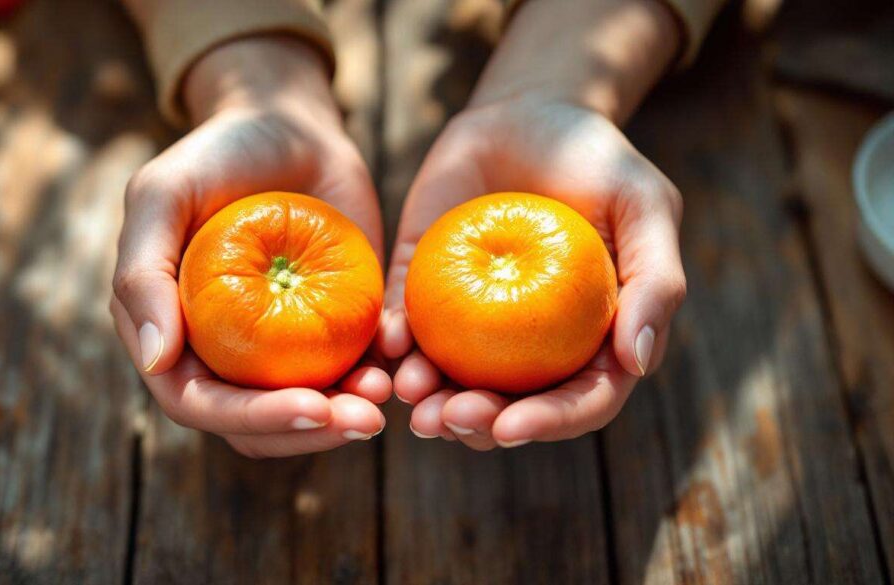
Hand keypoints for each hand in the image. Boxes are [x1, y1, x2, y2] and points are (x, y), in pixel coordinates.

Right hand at [111, 36, 388, 457]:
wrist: (286, 125)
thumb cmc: (214, 153)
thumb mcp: (163, 194)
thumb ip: (141, 271)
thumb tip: (155, 361)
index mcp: (173, 335)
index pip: (199, 403)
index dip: (252, 417)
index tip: (310, 407)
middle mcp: (221, 353)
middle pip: (255, 424)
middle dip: (309, 430)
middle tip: (366, 420)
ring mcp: (278, 345)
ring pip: (302, 411)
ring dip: (344, 417)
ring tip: (386, 400)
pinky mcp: (328, 327)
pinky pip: (348, 372)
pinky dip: (372, 379)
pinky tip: (399, 371)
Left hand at [380, 100, 684, 449]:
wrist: (528, 111)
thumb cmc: (599, 160)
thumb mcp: (645, 208)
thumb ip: (656, 283)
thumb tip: (635, 365)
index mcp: (592, 341)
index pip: (578, 401)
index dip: (547, 424)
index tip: (511, 427)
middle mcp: (530, 345)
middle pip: (507, 406)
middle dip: (474, 424)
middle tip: (442, 418)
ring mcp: (474, 320)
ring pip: (450, 380)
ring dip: (427, 398)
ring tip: (408, 394)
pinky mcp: (424, 287)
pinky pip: (406, 325)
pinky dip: (394, 342)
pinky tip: (387, 345)